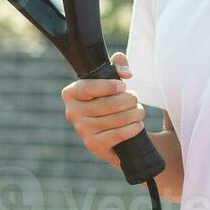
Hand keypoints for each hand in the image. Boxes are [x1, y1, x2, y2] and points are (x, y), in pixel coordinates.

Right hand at [60, 51, 146, 167]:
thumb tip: (126, 72)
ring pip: (115, 119)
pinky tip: (137, 125)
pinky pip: (118, 134)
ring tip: (139, 111)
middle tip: (135, 99)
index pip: (87, 88)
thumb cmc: (110, 98)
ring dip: (134, 114)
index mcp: (71, 93)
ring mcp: (82, 131)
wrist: (112, 133)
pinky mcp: (94, 145)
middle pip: (106, 104)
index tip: (123, 86)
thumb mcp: (112, 79)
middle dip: (128, 100)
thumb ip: (118, 65)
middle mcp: (72, 113)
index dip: (107, 86)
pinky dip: (132, 128)